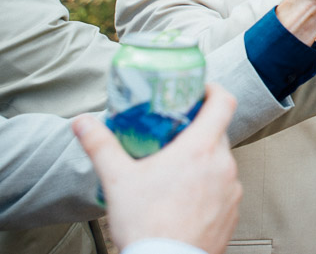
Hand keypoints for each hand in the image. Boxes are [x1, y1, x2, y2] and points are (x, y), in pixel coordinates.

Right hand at [73, 85, 240, 253]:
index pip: (223, 102)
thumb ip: (100, 145)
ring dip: (203, 161)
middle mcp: (223, 165)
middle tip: (175, 135)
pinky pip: (224, 188)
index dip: (213, 90)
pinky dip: (209, 187)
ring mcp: (231, 189)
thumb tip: (83, 123)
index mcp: (200, 149)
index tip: (200, 90)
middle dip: (198, 131)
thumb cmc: (147, 225)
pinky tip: (185, 198)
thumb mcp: (117, 179)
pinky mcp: (232, 211)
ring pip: (221, 162)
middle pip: (218, 133)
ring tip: (176, 172)